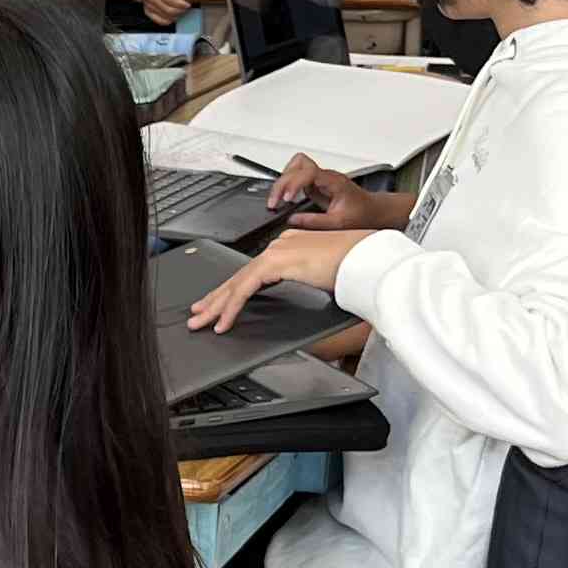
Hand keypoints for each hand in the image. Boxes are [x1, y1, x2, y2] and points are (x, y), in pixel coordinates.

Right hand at [140, 0, 193, 28]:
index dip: (180, 4)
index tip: (187, 4)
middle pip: (168, 10)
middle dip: (180, 11)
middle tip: (186, 7)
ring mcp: (148, 5)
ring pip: (166, 17)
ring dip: (176, 16)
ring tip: (181, 10)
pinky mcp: (148, 12)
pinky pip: (160, 21)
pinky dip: (169, 20)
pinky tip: (173, 15)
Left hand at [185, 224, 363, 333]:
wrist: (369, 259)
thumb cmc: (356, 268)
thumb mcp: (324, 280)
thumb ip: (307, 285)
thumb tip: (305, 298)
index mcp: (291, 246)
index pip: (254, 271)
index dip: (233, 290)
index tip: (219, 304)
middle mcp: (281, 245)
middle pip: (240, 275)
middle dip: (217, 298)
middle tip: (199, 313)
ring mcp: (278, 250)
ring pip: (238, 282)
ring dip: (218, 305)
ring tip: (202, 322)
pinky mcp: (277, 262)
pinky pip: (246, 288)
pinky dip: (233, 307)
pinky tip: (224, 321)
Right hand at [265, 155, 368, 230]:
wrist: (373, 210)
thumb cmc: (362, 213)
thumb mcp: (338, 223)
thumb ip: (314, 222)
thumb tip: (292, 220)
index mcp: (333, 181)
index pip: (308, 172)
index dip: (294, 183)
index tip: (287, 199)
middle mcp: (326, 176)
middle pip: (297, 166)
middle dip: (282, 183)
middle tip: (275, 202)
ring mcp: (321, 178)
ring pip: (296, 166)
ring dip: (284, 179)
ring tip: (278, 198)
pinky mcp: (317, 183)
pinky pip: (298, 176)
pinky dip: (288, 184)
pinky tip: (286, 198)